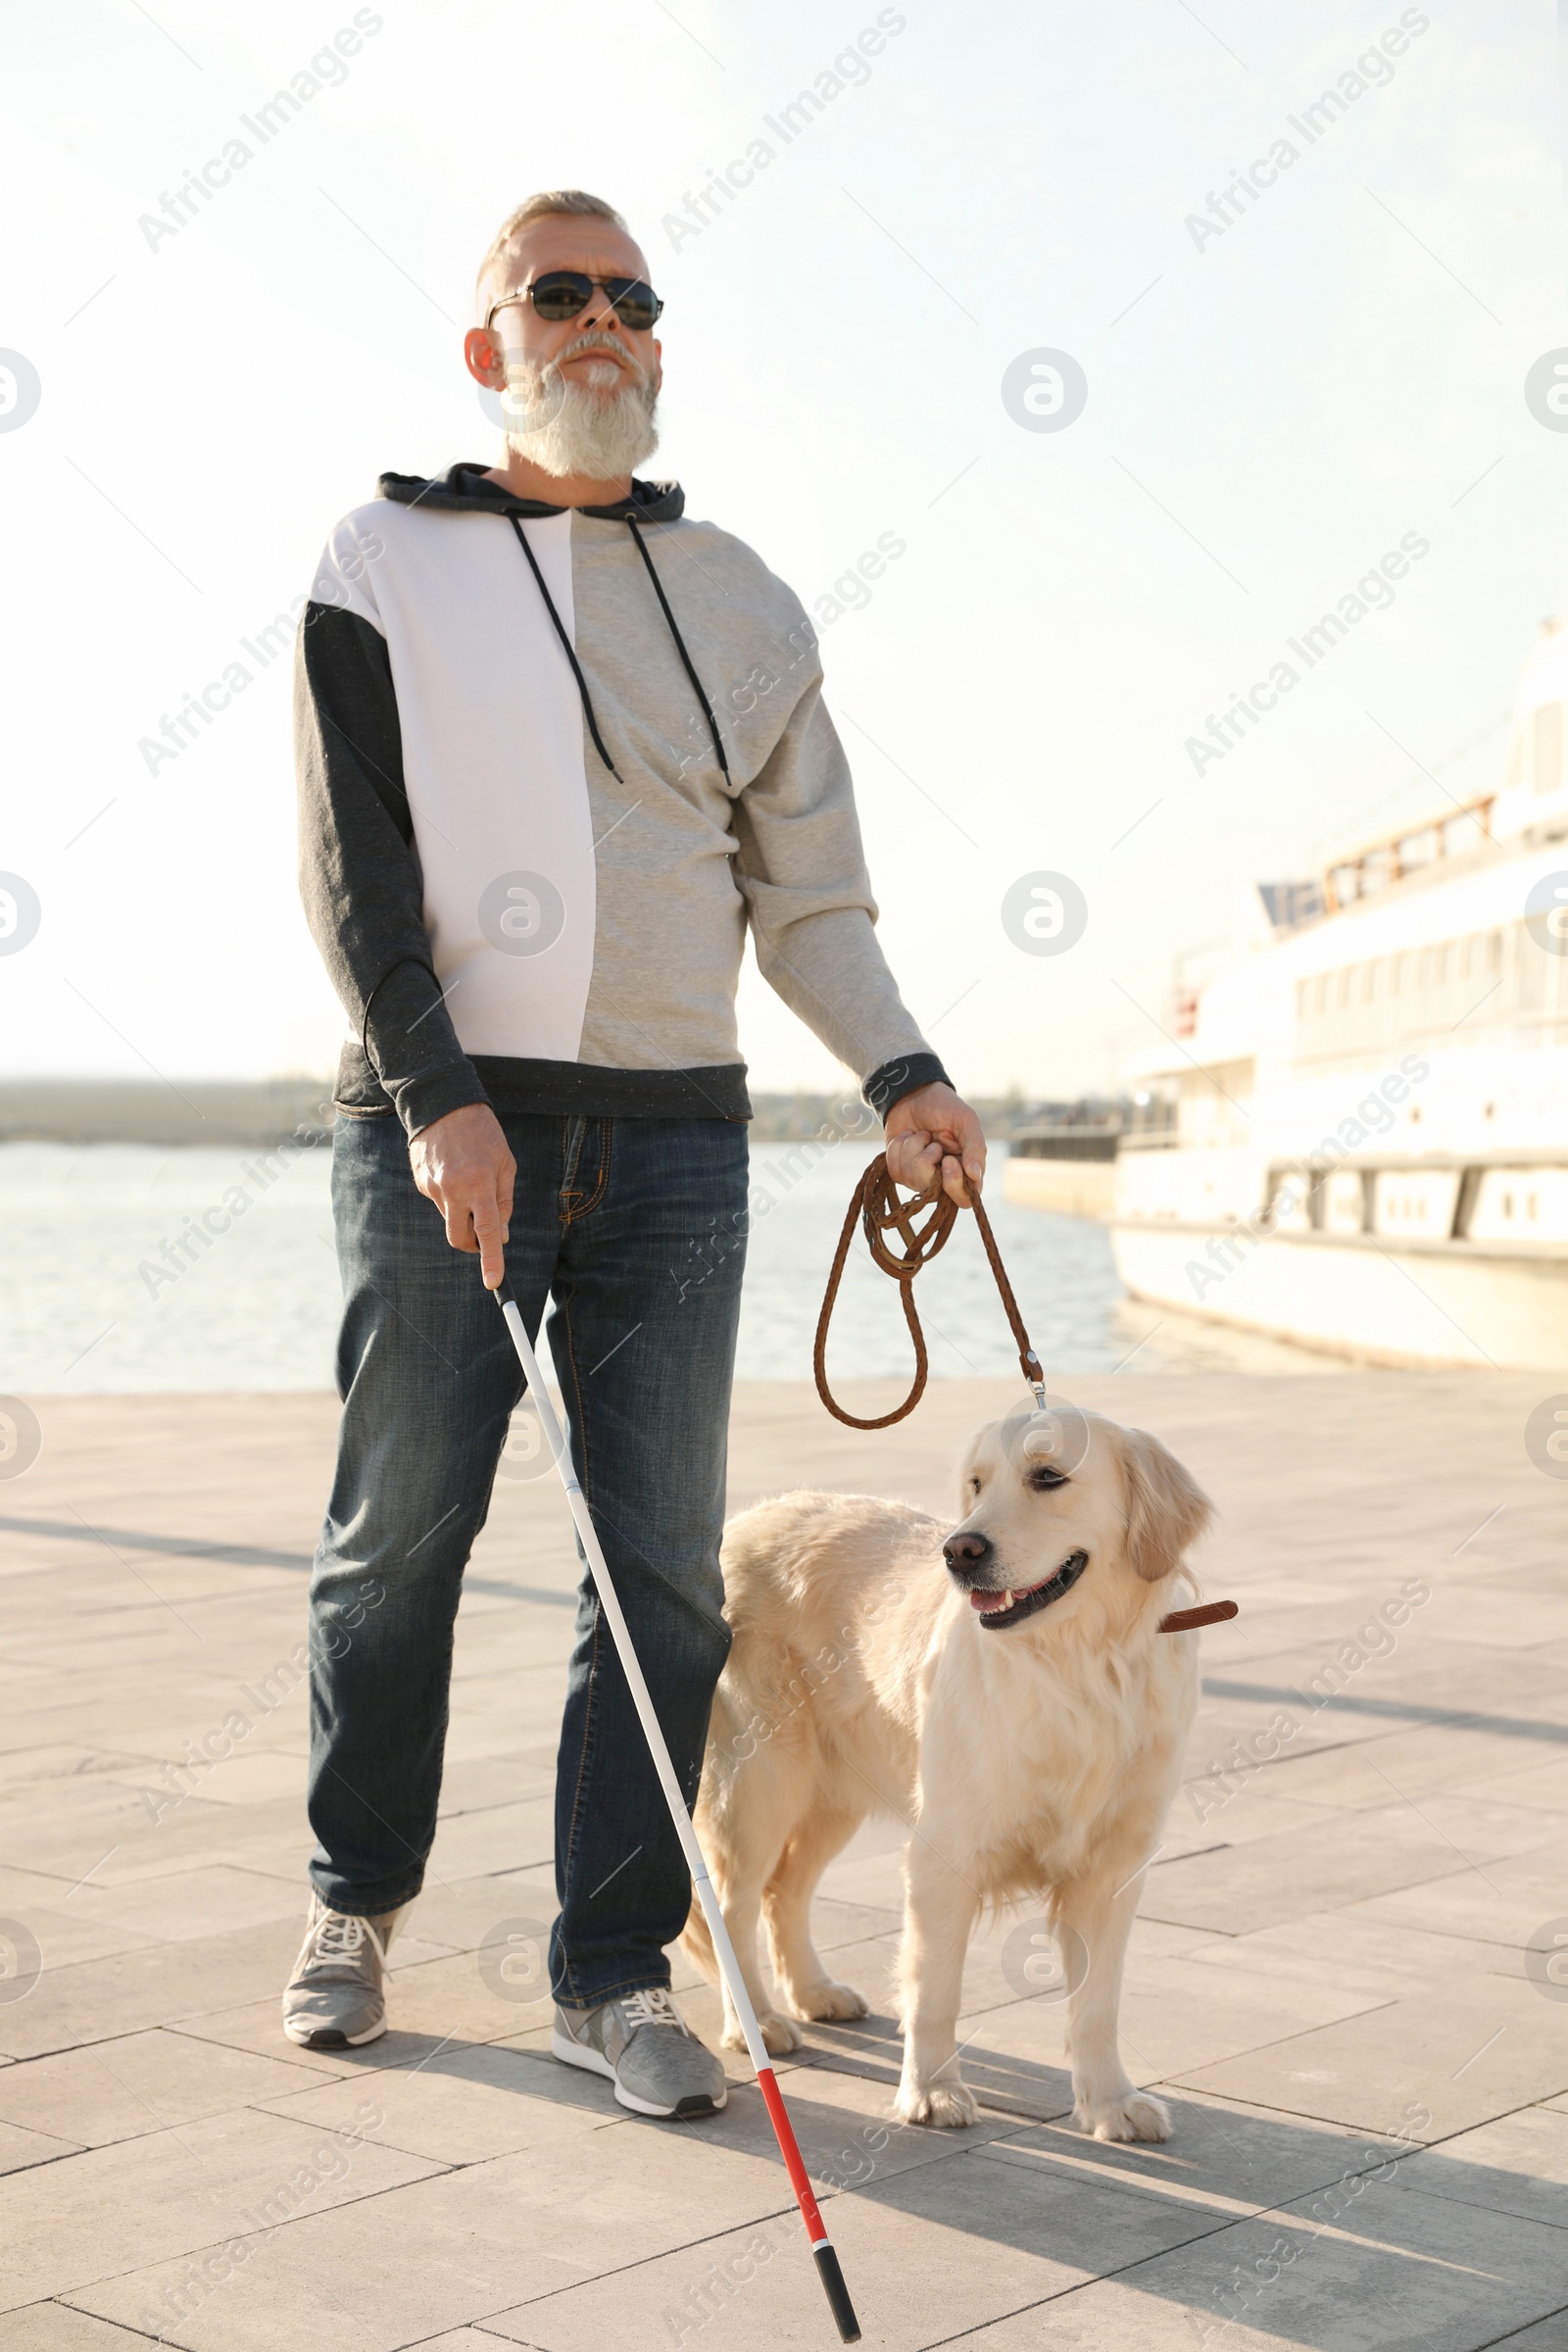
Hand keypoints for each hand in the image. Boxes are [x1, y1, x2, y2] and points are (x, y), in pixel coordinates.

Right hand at [408, 1103, 515, 1288]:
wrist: (443, 1104)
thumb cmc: (483, 1134)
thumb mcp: (506, 1163)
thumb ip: (504, 1202)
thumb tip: (501, 1236)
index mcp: (479, 1184)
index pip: (487, 1232)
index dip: (491, 1260)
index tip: (494, 1283)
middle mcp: (453, 1189)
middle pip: (460, 1238)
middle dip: (473, 1245)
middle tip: (485, 1235)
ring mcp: (432, 1187)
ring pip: (450, 1219)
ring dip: (463, 1213)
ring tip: (470, 1180)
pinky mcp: (420, 1183)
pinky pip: (439, 1202)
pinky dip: (451, 1197)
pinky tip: (453, 1171)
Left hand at [884, 1083, 985, 1207]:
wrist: (914, 1094)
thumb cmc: (946, 1107)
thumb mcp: (966, 1121)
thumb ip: (975, 1148)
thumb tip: (975, 1175)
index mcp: (966, 1170)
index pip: (963, 1199)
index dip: (954, 1184)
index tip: (948, 1160)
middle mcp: (943, 1179)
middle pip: (934, 1193)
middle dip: (927, 1163)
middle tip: (933, 1144)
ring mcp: (920, 1177)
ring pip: (912, 1178)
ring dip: (914, 1148)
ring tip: (922, 1135)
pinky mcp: (900, 1171)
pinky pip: (895, 1170)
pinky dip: (899, 1147)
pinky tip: (907, 1136)